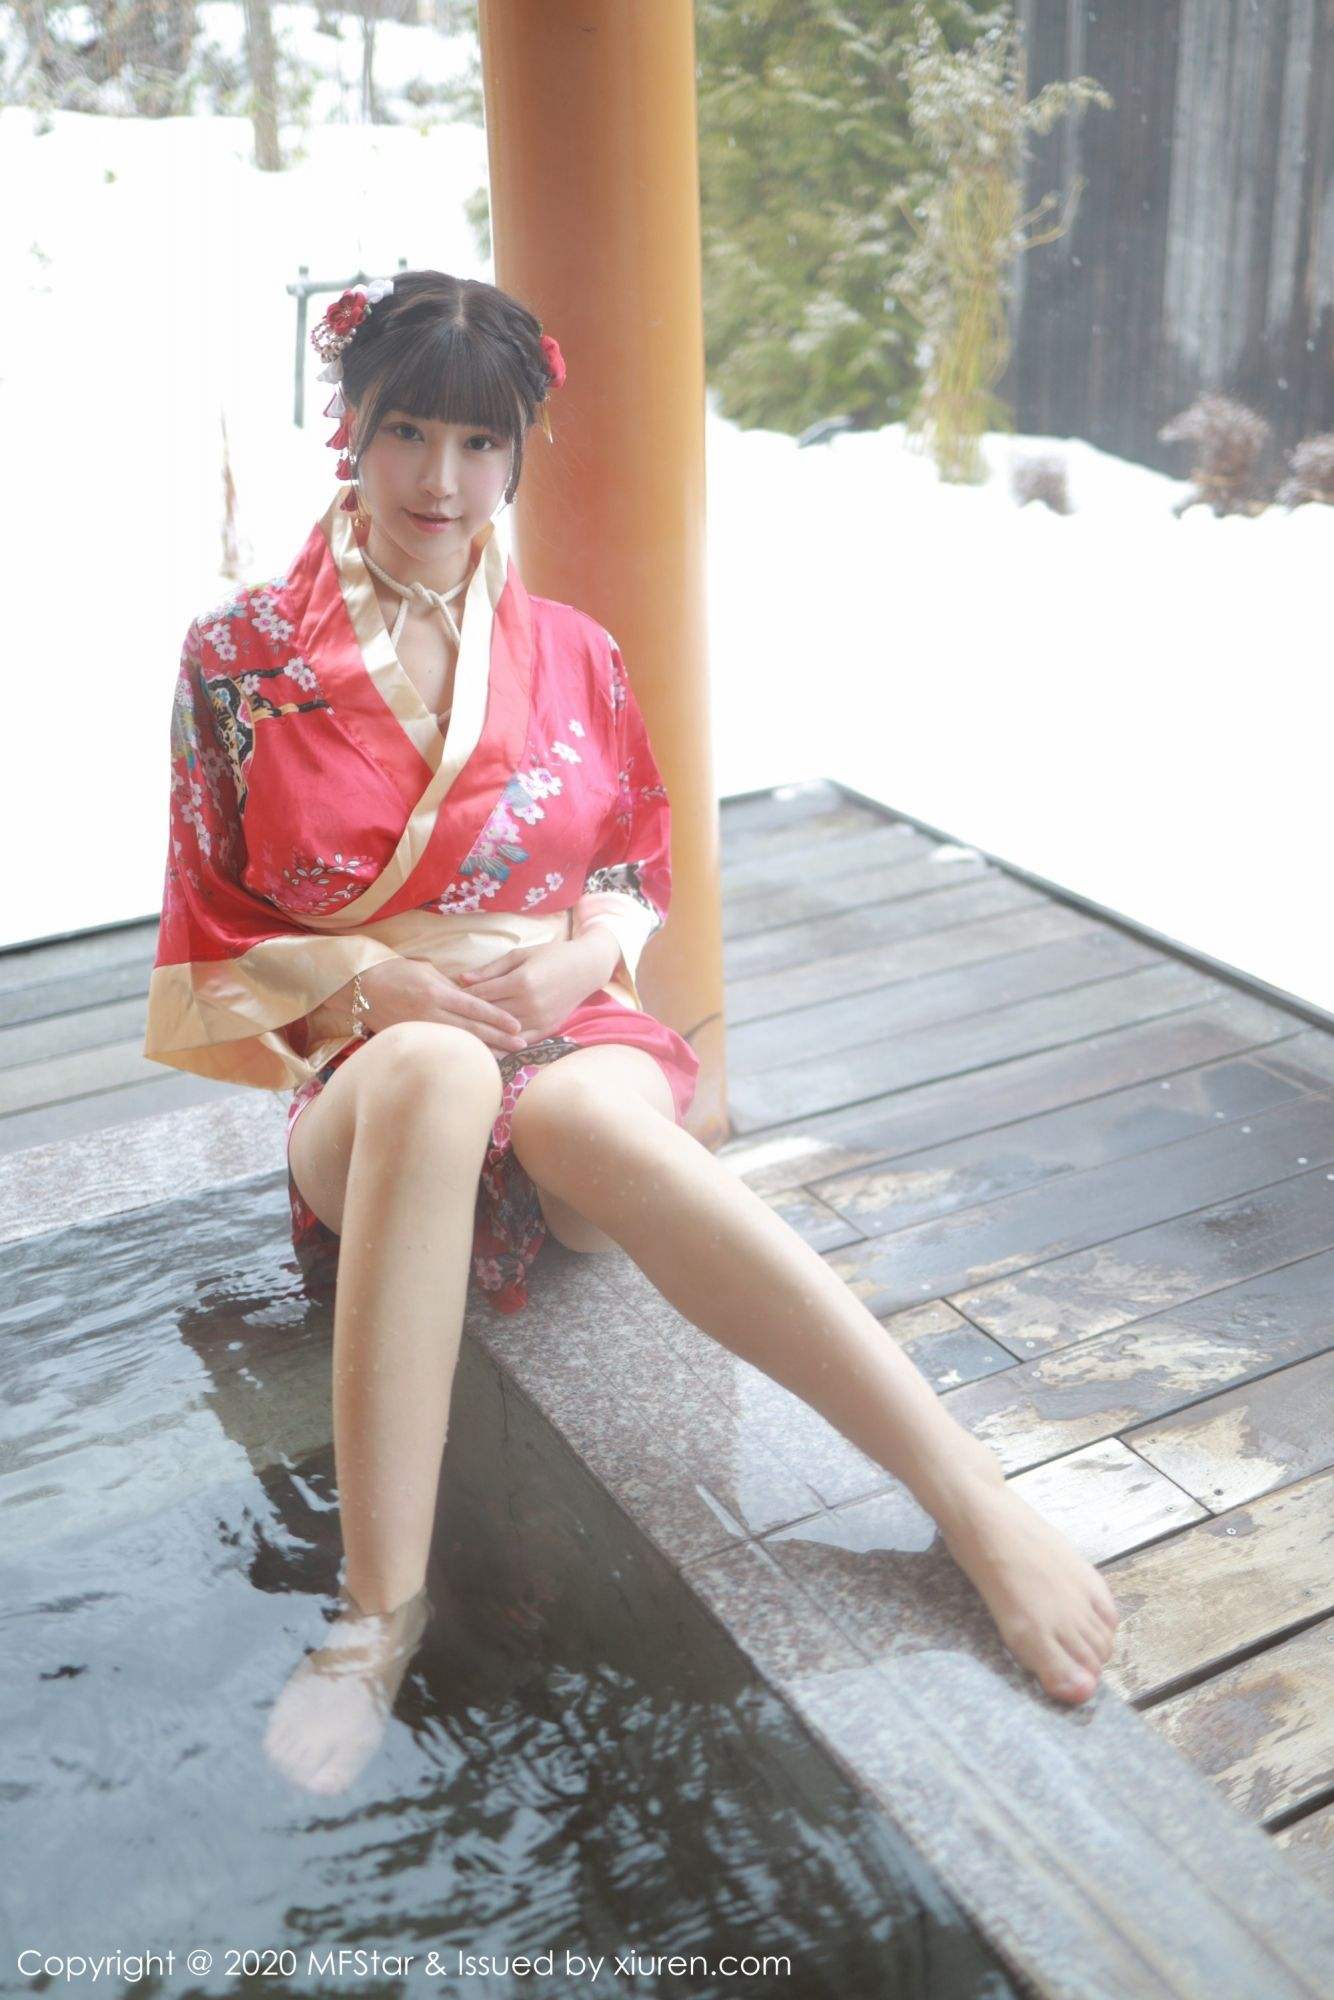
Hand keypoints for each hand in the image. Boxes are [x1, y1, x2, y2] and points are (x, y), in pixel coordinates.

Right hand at [309, 958, 529, 1055]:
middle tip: (521, 1046)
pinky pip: (440, 1048)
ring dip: (483, 1051)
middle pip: (471, 1029)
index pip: (475, 1007)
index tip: (517, 1026)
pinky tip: (474, 1062)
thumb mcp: (428, 972)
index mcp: (437, 992)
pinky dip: (459, 1055)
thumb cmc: (397, 973)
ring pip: (458, 1043)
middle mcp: (430, 1013)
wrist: (361, 987)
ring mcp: (420, 1029)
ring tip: (506, 1057)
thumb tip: (474, 1000)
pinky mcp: (411, 1039)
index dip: (498, 1018)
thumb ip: (452, 988)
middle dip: (499, 1039)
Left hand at [455, 935, 617, 1043]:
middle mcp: (529, 1003)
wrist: (586, 968)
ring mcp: (539, 1019)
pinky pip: (520, 1043)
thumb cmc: (551, 955)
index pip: (482, 994)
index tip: (446, 998)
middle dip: (468, 1016)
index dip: (463, 997)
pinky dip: (503, 1046)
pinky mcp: (547, 1030)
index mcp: (521, 981)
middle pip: (489, 1014)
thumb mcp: (520, 955)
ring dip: (482, 1033)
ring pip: (502, 1032)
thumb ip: (490, 969)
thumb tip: (462, 979)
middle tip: (447, 1018)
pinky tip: (487, 1047)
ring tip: (460, 1035)